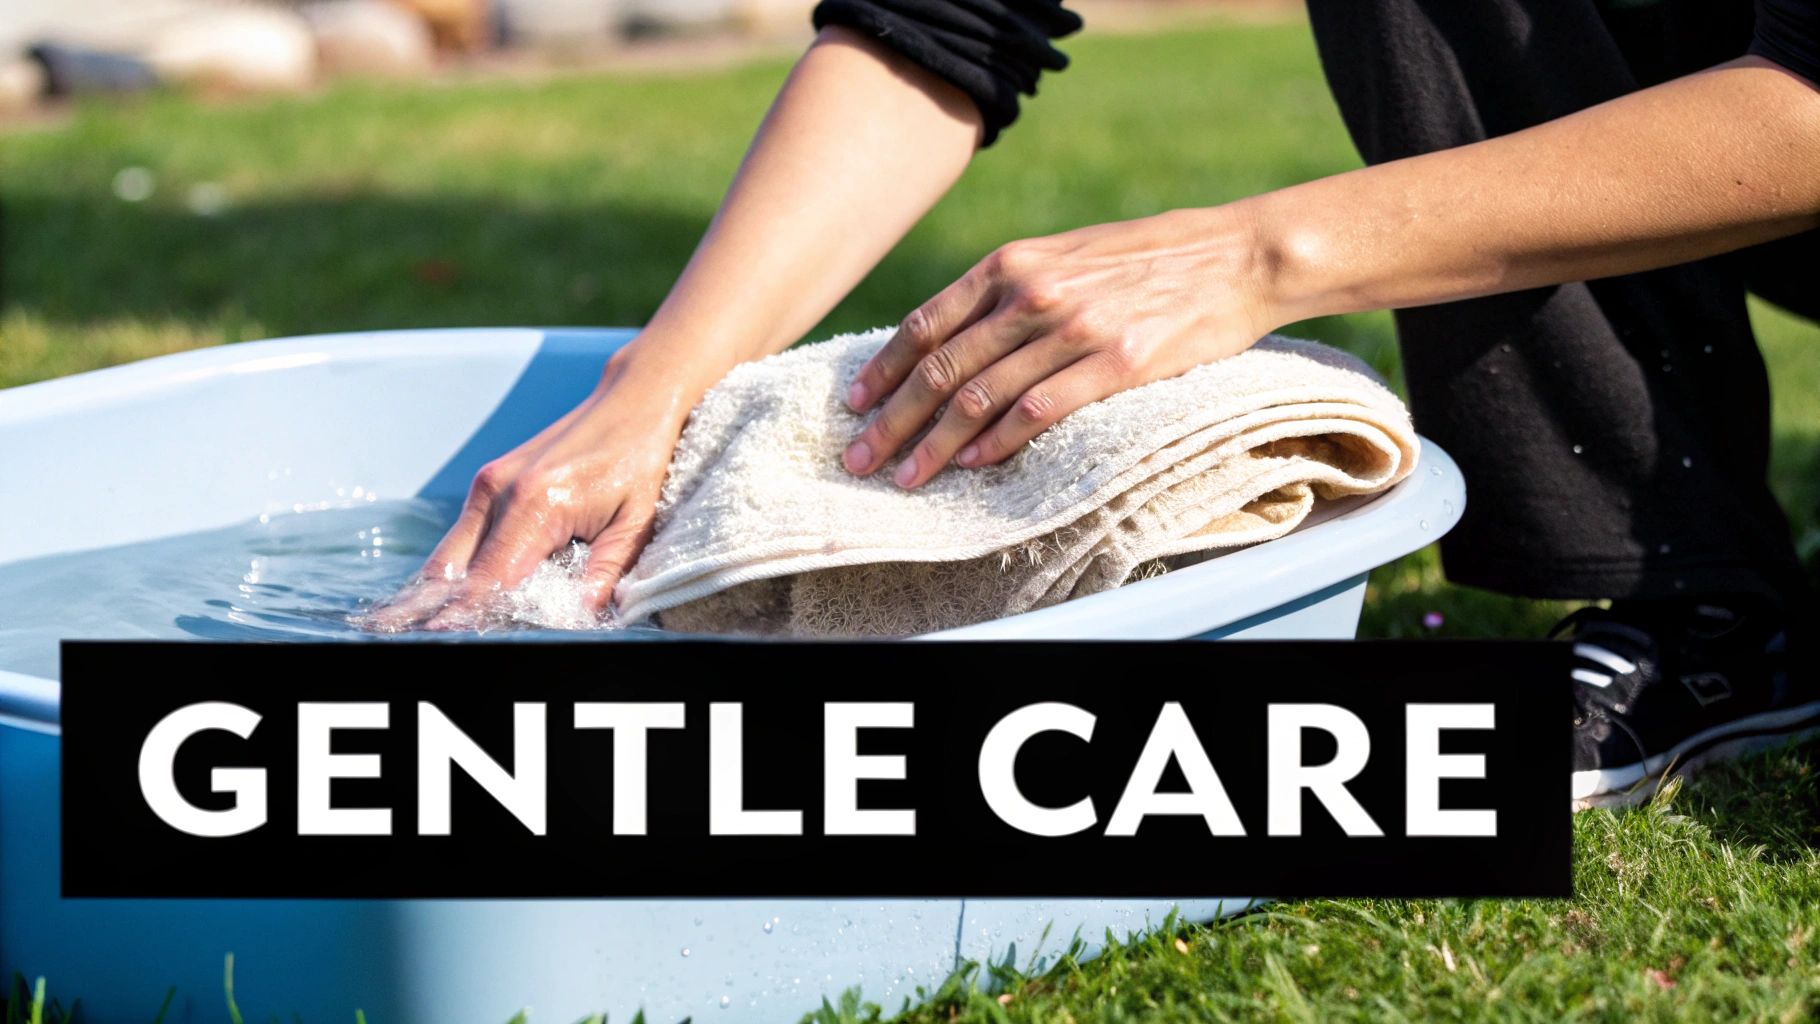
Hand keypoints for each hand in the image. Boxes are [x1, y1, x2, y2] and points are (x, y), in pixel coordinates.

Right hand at [364, 350, 695, 630]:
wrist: (633, 401)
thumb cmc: (640, 460)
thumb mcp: (635, 522)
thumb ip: (604, 573)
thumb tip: (580, 617)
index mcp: (537, 502)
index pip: (491, 577)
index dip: (466, 613)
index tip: (441, 637)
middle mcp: (501, 490)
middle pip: (453, 568)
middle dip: (434, 608)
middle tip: (406, 637)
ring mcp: (490, 483)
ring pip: (450, 554)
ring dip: (435, 591)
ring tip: (410, 624)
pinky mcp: (491, 480)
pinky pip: (463, 535)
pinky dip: (454, 568)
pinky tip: (444, 595)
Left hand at [840, 205, 1281, 487]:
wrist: (1235, 254)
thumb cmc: (1149, 258)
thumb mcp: (1066, 255)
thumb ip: (1011, 290)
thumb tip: (957, 336)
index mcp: (1013, 263)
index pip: (927, 324)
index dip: (883, 369)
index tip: (854, 405)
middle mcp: (1032, 292)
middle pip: (941, 367)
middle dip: (892, 420)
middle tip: (859, 459)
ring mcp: (1072, 328)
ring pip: (980, 395)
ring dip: (934, 444)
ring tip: (905, 478)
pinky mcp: (1115, 363)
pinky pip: (1038, 410)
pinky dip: (998, 442)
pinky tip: (973, 466)